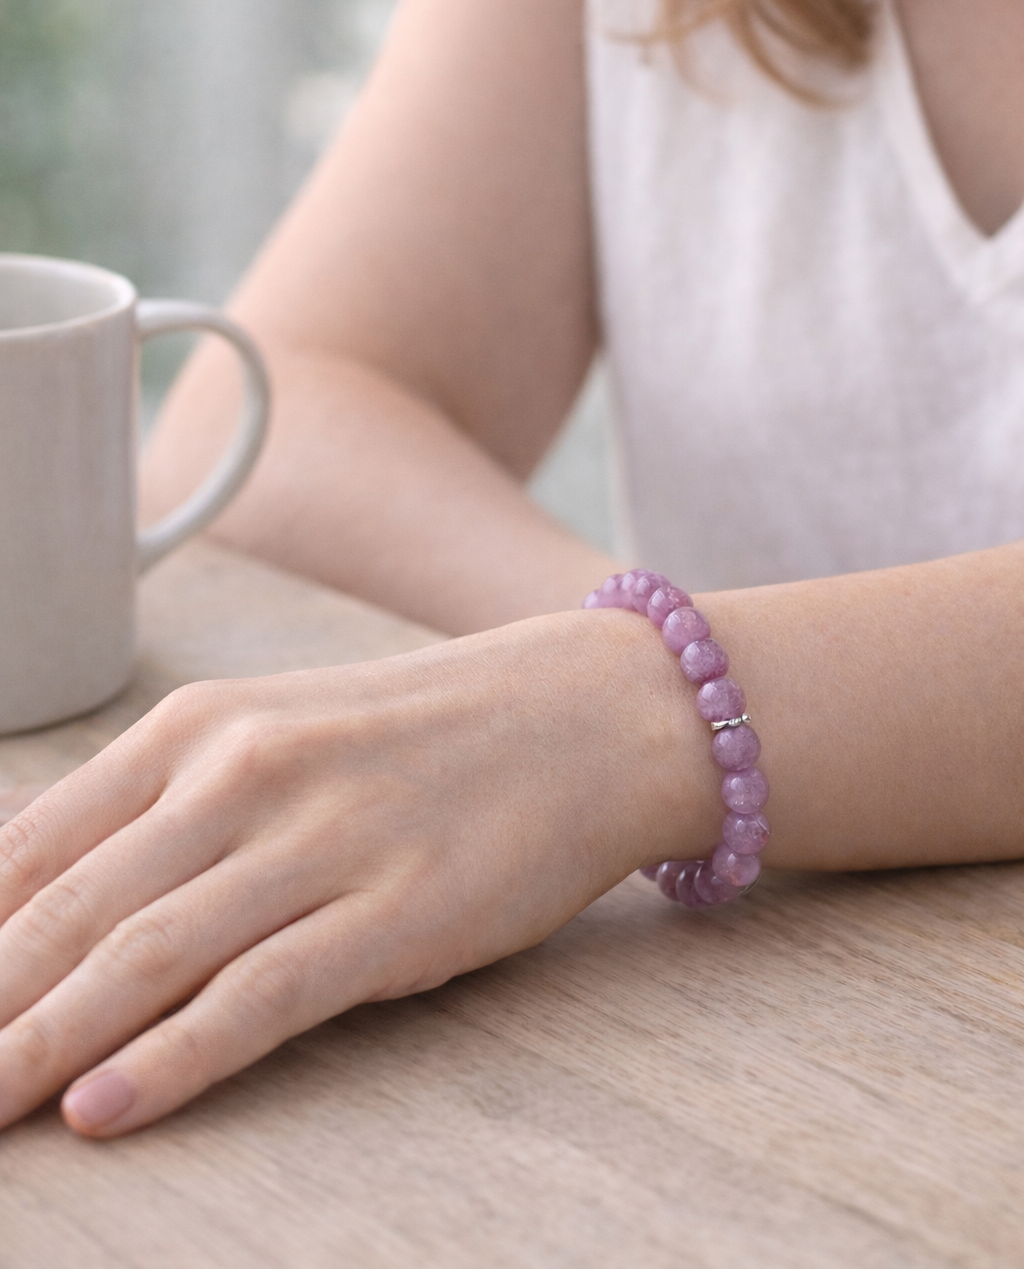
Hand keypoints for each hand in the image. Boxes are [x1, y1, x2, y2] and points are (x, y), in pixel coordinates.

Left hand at [0, 608, 703, 1136]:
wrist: (579, 713)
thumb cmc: (417, 734)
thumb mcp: (274, 733)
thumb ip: (162, 807)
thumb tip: (37, 891)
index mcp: (196, 728)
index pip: (28, 847)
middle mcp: (242, 774)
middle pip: (66, 914)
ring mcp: (321, 841)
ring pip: (142, 959)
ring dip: (37, 1048)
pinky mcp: (395, 913)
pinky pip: (257, 996)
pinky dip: (169, 1060)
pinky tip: (102, 1108)